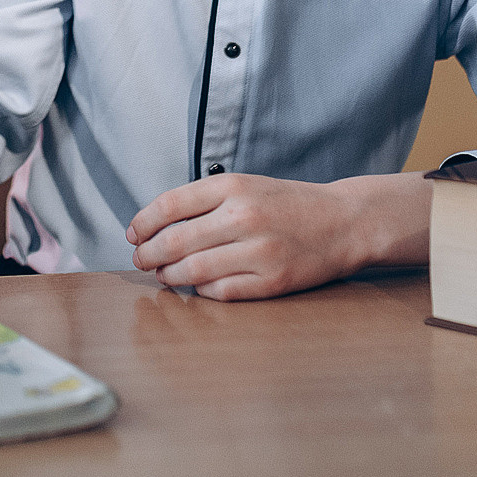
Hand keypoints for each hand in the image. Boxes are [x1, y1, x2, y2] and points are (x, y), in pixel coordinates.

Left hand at [124, 171, 429, 300]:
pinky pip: (220, 291)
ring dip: (169, 276)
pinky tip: (196, 285)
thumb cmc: (285, 204)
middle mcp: (244, 216)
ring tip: (163, 275)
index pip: (169, 205)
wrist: (343, 222)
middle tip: (140, 260)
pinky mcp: (273, 281)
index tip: (132, 234)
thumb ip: (202, 201)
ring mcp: (259, 250)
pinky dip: (201, 291)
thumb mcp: (244, 185)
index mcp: (233, 186)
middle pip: (174, 241)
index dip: (142, 223)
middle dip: (148, 254)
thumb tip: (152, 226)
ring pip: (193, 270)